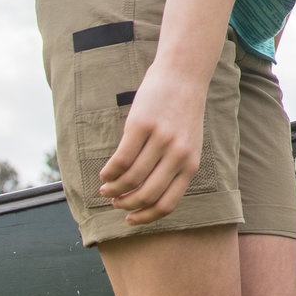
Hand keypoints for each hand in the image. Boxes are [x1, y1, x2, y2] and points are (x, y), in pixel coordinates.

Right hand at [101, 65, 208, 224]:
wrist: (183, 76)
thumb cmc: (182, 113)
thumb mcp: (188, 144)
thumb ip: (173, 168)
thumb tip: (145, 196)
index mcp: (190, 164)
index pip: (166, 203)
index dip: (145, 217)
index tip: (130, 220)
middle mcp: (177, 155)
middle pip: (146, 195)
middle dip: (126, 204)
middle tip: (114, 202)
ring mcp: (160, 140)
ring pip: (130, 178)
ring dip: (113, 188)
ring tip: (106, 188)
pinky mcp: (141, 126)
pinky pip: (120, 159)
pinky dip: (109, 171)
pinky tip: (104, 173)